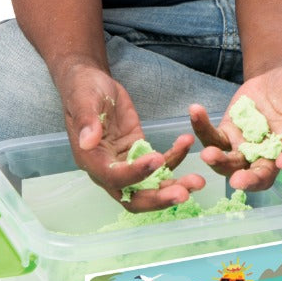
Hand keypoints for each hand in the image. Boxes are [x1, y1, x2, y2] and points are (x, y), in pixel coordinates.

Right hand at [59, 63, 204, 209]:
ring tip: (198, 181)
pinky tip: (187, 142)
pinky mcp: (140, 152)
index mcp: (91, 160)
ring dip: (174, 185)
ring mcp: (126, 163)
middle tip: (184, 192)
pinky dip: (175, 156)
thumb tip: (87, 141)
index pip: (114, 177)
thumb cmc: (84, 90)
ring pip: (151, 185)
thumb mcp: (84, 100)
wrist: (92, 82)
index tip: (157, 159)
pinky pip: (161, 162)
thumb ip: (87, 121)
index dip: (135, 173)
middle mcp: (108, 169)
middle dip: (159, 198)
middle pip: (134, 195)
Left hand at [189, 64, 281, 190]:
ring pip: (233, 163)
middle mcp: (272, 153)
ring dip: (220, 162)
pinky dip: (202, 129)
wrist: (274, 80)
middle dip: (251, 179)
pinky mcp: (228, 135)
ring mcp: (247, 147)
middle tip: (239, 181)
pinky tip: (195, 112)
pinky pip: (213, 138)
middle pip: (262, 173)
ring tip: (208, 154)